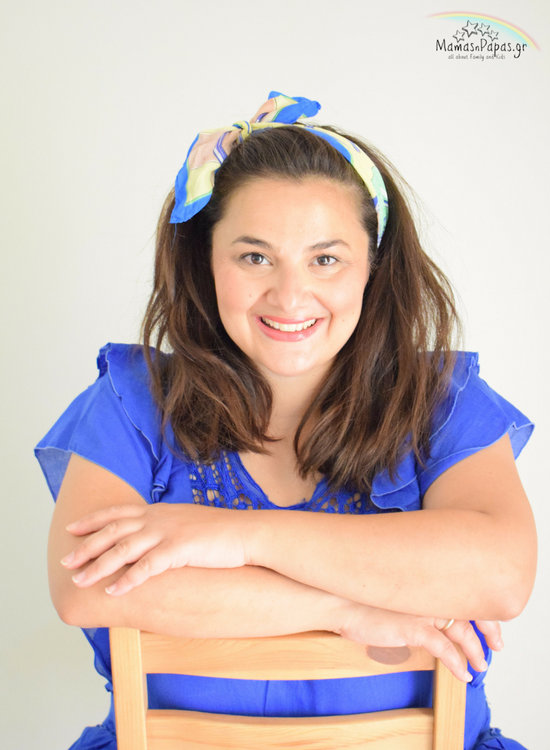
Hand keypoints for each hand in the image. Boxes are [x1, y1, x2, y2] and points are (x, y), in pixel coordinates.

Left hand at [61, 503, 251, 594]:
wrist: (247, 533)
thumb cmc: (220, 531)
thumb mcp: (187, 522)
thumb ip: (166, 526)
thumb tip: (152, 536)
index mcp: (159, 510)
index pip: (118, 512)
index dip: (93, 520)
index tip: (71, 528)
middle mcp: (158, 518)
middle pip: (113, 530)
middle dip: (86, 546)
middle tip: (66, 561)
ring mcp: (167, 532)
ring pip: (123, 548)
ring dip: (99, 566)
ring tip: (80, 580)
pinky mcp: (179, 549)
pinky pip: (146, 567)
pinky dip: (127, 580)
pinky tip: (114, 591)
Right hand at [337, 603, 501, 682]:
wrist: (338, 599)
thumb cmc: (358, 595)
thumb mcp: (390, 588)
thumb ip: (410, 593)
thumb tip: (421, 604)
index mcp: (425, 579)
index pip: (463, 591)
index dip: (480, 608)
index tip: (488, 621)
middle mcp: (429, 591)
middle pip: (470, 611)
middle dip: (487, 632)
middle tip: (495, 646)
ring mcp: (423, 609)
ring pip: (462, 632)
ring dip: (475, 651)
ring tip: (481, 665)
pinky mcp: (415, 628)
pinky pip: (445, 650)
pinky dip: (457, 664)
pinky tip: (463, 673)